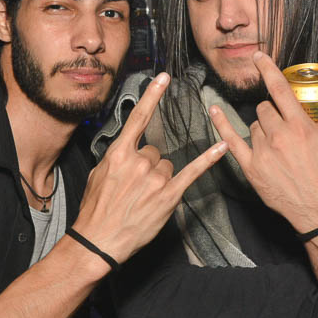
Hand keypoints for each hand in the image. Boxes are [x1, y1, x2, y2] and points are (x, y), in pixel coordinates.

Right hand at [73, 73, 227, 263]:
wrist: (98, 240)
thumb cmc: (95, 210)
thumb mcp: (98, 175)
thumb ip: (116, 158)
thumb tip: (128, 152)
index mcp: (119, 154)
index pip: (138, 119)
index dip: (152, 96)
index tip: (163, 77)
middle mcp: (139, 162)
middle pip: (155, 152)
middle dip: (147, 167)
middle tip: (135, 189)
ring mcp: (155, 179)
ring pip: (167, 166)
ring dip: (159, 179)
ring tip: (143, 199)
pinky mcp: (168, 196)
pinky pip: (192, 172)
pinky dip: (208, 159)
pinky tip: (222, 147)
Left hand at [208, 52, 317, 232]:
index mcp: (300, 126)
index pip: (279, 89)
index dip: (268, 69)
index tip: (259, 57)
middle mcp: (278, 136)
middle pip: (264, 108)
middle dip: (273, 111)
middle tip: (285, 125)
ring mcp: (262, 152)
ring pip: (254, 125)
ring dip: (262, 127)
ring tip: (277, 142)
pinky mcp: (251, 168)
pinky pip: (231, 141)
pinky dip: (222, 125)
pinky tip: (214, 111)